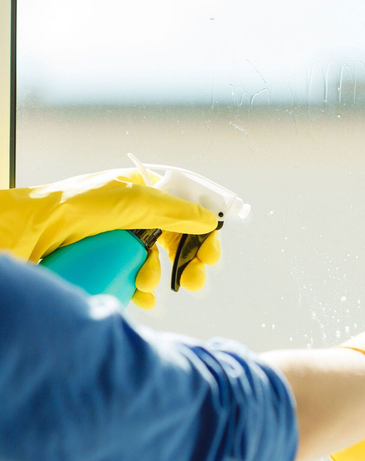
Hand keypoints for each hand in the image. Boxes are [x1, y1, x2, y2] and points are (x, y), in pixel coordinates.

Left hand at [0, 169, 219, 308]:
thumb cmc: (74, 206)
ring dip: (160, 276)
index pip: (186, 208)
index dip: (203, 229)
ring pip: (155, 261)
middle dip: (189, 259)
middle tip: (198, 278)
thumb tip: (209, 221)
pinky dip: (142, 291)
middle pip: (175, 238)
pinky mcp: (104, 262)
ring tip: (149, 286)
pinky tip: (143, 298)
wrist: (26, 231)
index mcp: (143, 191)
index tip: (212, 251)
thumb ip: (175, 211)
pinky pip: (133, 278)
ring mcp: (118, 239)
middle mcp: (133, 214)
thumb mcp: (133, 201)